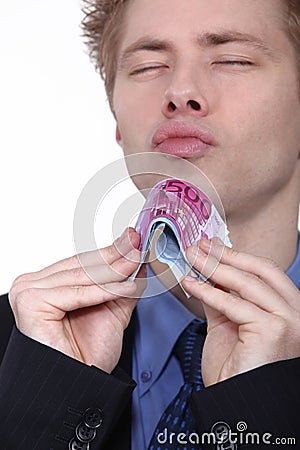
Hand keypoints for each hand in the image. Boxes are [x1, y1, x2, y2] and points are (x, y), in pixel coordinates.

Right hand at [9, 227, 145, 372]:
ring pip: (81, 277)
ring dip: (113, 271)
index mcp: (47, 283)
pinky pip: (76, 293)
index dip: (111, 251)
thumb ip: (122, 283)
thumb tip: (137, 258)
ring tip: (136, 262)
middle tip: (137, 245)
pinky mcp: (30, 302)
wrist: (77, 384)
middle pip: (82, 266)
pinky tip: (125, 287)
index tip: (133, 240)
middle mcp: (33, 284)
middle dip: (115, 256)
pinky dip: (103, 291)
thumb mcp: (112, 308)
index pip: (83, 261)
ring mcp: (28, 291)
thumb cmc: (86, 353)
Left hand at [182, 238, 299, 385]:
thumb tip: (208, 274)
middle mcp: (295, 314)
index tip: (212, 247)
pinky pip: (233, 304)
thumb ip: (222, 299)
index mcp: (287, 310)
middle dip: (226, 256)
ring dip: (214, 268)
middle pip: (260, 271)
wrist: (237, 405)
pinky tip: (190, 283)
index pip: (265, 273)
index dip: (237, 256)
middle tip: (199, 247)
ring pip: (247, 284)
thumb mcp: (228, 325)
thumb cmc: (237, 372)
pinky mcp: (273, 331)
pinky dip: (208, 292)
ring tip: (192, 258)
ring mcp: (288, 322)